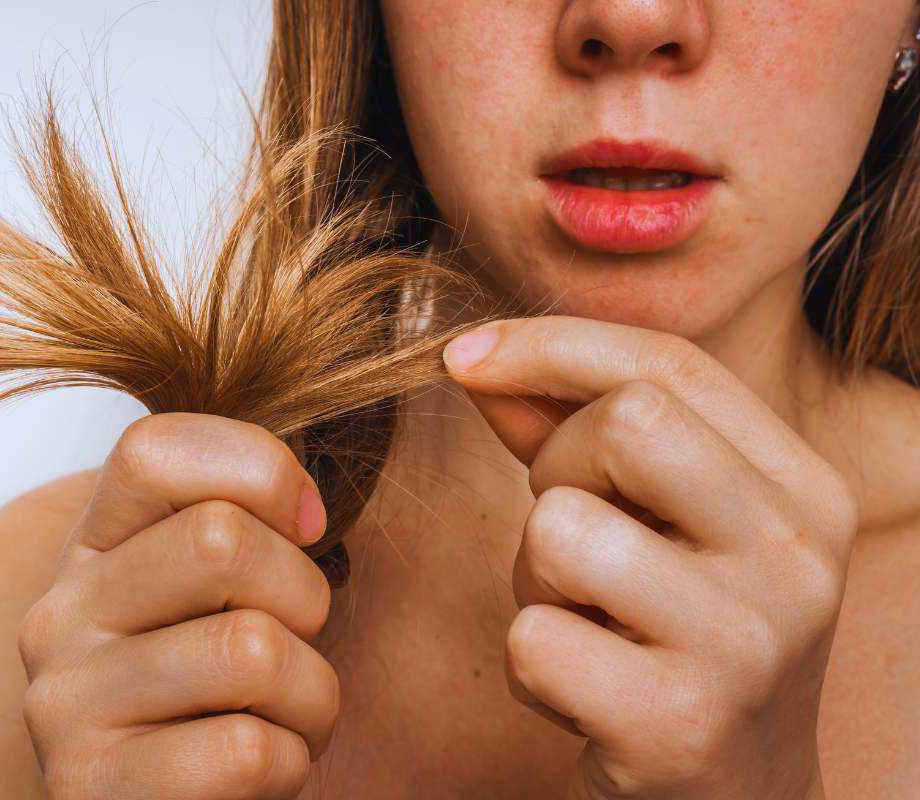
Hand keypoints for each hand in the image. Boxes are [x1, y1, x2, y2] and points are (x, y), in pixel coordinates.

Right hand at [17, 412, 337, 798]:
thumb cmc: (219, 690)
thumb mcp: (218, 591)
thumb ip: (243, 522)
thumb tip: (303, 508)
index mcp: (92, 547)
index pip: (156, 449)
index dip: (260, 470)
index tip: (305, 526)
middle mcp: (59, 614)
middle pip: (220, 540)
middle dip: (304, 595)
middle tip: (295, 641)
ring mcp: (63, 703)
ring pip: (252, 650)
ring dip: (311, 693)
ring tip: (282, 715)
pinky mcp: (89, 788)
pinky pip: (247, 750)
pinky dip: (288, 763)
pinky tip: (256, 771)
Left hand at [443, 316, 856, 799]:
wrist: (737, 796)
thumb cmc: (676, 633)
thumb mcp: (651, 521)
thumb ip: (568, 430)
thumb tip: (472, 357)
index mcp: (803, 486)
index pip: (669, 364)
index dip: (549, 344)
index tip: (463, 357)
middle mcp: (794, 554)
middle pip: (625, 422)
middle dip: (557, 467)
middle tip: (572, 536)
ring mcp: (746, 642)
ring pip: (561, 531)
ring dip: (537, 579)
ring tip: (584, 621)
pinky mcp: (679, 725)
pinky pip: (533, 638)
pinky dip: (529, 665)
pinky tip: (582, 692)